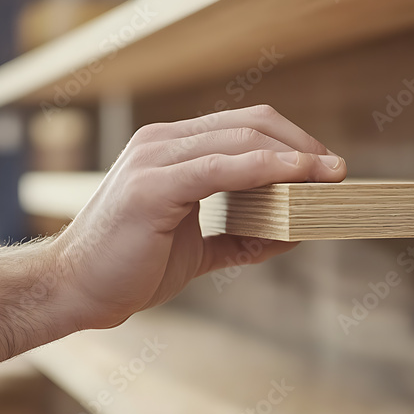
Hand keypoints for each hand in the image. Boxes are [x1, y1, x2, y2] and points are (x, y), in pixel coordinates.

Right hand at [48, 105, 346, 330]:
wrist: (76, 289)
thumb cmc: (129, 268)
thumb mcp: (196, 249)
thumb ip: (239, 238)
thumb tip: (292, 235)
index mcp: (169, 149)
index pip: (242, 127)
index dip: (290, 142)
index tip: (325, 168)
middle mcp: (161, 142)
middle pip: (249, 124)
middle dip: (302, 145)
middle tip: (338, 171)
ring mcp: (155, 158)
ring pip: (241, 138)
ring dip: (295, 154)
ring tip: (330, 175)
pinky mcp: (153, 184)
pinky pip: (223, 166)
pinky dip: (267, 168)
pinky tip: (299, 177)